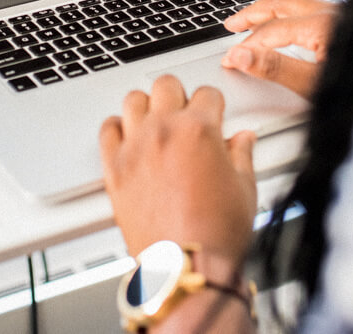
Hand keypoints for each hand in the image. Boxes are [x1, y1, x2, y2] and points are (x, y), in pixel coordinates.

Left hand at [99, 75, 256, 266]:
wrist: (186, 267)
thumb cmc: (216, 235)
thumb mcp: (245, 189)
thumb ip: (242, 155)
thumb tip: (243, 139)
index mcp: (200, 130)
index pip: (207, 93)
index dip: (213, 104)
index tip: (212, 114)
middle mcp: (164, 131)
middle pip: (166, 85)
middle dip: (179, 95)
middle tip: (184, 114)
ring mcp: (135, 147)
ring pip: (133, 99)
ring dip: (147, 106)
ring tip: (156, 122)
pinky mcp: (114, 167)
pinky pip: (107, 129)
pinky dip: (117, 129)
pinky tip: (129, 138)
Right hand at [221, 0, 338, 97]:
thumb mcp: (313, 84)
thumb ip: (275, 68)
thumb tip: (240, 55)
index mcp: (322, 24)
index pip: (271, 30)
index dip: (247, 45)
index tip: (230, 59)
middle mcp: (333, 13)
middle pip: (282, 4)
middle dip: (253, 14)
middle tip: (232, 24)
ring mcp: (344, 16)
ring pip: (298, 5)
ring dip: (271, 12)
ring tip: (254, 23)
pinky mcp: (351, 24)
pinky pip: (312, 11)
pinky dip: (290, 17)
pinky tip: (287, 28)